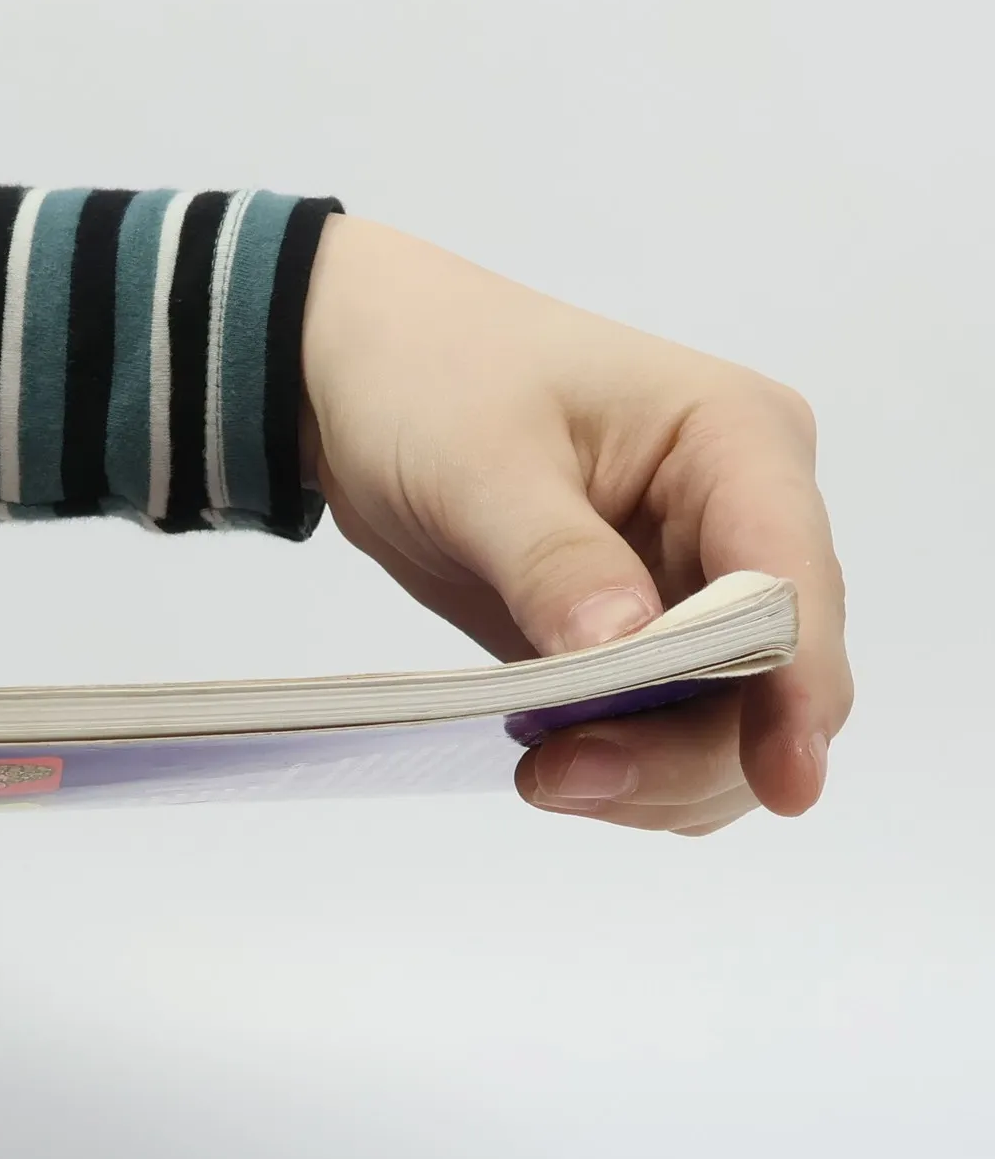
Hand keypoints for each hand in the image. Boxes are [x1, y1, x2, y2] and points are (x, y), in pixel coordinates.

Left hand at [301, 216, 850, 832]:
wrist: (361, 378)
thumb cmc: (429, 379)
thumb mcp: (479, 463)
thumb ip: (555, 560)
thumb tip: (625, 649)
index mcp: (737, 439)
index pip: (794, 578)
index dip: (798, 686)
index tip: (783, 780)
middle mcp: (744, 516)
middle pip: (777, 676)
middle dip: (690, 749)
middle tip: (564, 778)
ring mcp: (699, 583)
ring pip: (734, 723)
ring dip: (654, 774)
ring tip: (546, 771)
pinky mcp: (644, 635)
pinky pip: (671, 729)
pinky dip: (626, 765)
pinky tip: (551, 754)